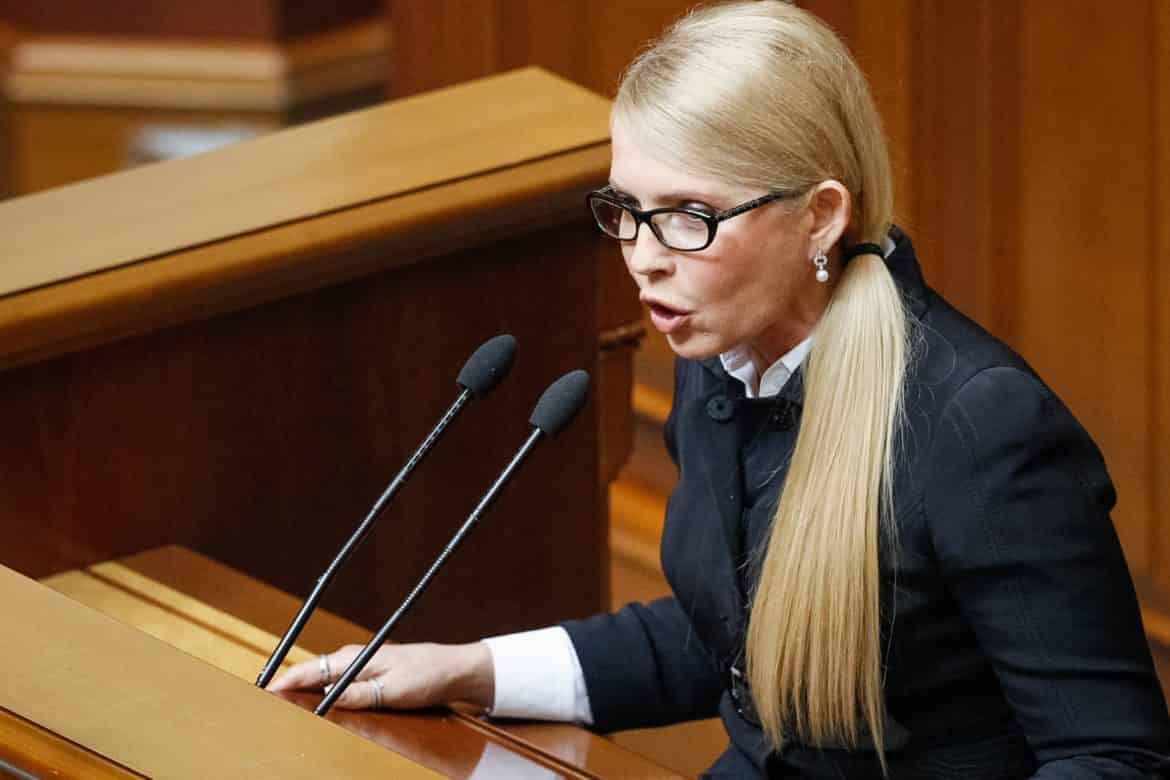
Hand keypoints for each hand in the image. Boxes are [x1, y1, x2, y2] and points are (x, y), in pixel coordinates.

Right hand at [267, 642, 493, 711]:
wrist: (454, 669)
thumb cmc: (427, 675)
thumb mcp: (392, 690)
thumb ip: (359, 695)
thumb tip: (327, 701)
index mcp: (354, 658)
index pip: (309, 670)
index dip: (283, 683)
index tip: (263, 695)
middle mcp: (353, 658)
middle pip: (311, 674)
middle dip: (287, 688)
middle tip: (265, 707)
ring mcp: (360, 665)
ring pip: (322, 679)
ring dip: (303, 691)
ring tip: (283, 708)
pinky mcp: (368, 674)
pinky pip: (336, 683)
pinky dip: (321, 693)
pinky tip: (316, 705)